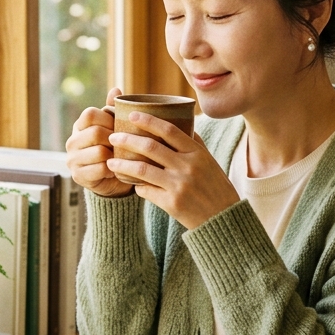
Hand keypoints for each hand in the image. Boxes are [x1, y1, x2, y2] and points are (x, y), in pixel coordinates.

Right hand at [65, 88, 134, 197]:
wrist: (110, 180)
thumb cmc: (112, 149)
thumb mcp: (113, 128)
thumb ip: (113, 110)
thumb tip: (116, 89)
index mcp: (79, 126)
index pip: (90, 114)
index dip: (107, 118)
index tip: (117, 126)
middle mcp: (72, 142)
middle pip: (96, 132)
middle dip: (114, 139)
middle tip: (123, 145)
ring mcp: (73, 159)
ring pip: (99, 152)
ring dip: (114, 155)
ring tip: (120, 158)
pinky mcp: (78, 176)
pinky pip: (100, 169)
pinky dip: (112, 170)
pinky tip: (116, 170)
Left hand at [107, 113, 239, 229]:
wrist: (223, 218)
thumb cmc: (215, 187)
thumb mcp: (209, 161)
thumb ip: (194, 143)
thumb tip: (179, 123)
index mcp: (196, 153)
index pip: (169, 130)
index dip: (148, 120)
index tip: (132, 115)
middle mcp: (187, 167)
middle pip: (150, 147)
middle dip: (127, 140)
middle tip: (113, 137)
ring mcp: (178, 185)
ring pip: (142, 170)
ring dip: (122, 164)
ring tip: (110, 162)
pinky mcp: (171, 203)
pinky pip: (145, 191)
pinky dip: (135, 186)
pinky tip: (130, 183)